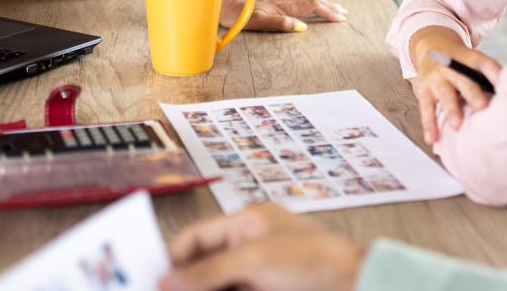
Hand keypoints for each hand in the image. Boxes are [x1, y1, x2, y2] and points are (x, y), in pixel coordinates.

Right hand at [161, 202, 364, 290]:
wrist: (356, 284)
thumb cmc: (316, 260)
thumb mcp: (255, 261)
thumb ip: (209, 272)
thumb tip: (167, 281)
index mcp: (247, 222)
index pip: (197, 238)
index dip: (172, 258)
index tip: (150, 278)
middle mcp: (250, 247)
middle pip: (203, 267)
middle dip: (183, 283)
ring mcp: (258, 274)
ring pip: (217, 285)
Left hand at [224, 0, 347, 31]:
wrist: (224, 2)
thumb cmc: (238, 14)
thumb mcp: (258, 22)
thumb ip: (280, 23)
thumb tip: (302, 28)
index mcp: (283, 7)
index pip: (312, 6)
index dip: (327, 11)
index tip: (340, 19)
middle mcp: (284, 3)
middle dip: (330, 7)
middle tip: (344, 15)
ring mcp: (280, 3)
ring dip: (323, 4)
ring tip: (335, 10)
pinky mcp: (275, 5)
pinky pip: (300, 2)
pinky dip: (313, 5)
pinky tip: (312, 8)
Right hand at [408, 27, 501, 144]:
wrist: (433, 46)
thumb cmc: (462, 62)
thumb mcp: (474, 61)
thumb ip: (489, 77)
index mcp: (470, 58)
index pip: (485, 64)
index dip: (495, 73)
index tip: (505, 85)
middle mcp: (452, 66)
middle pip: (463, 80)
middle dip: (472, 94)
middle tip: (482, 107)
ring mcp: (437, 78)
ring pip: (445, 94)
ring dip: (452, 110)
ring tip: (457, 126)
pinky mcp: (424, 90)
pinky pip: (426, 108)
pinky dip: (429, 124)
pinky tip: (432, 139)